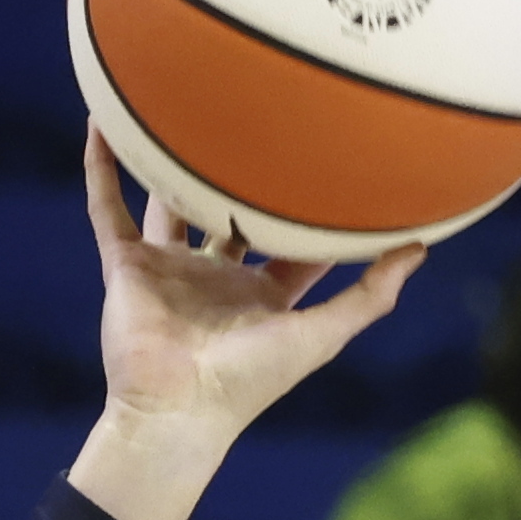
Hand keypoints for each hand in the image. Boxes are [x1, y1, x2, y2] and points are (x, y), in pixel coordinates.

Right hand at [83, 131, 423, 440]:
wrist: (176, 412)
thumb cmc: (251, 382)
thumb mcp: (322, 334)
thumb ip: (370, 294)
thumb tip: (420, 247)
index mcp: (263, 296)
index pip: (292, 243)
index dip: (312, 209)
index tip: (334, 161)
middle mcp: (216, 278)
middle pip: (230, 215)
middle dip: (242, 177)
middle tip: (261, 117)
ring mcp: (168, 268)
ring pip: (168, 203)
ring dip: (167, 162)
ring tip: (176, 106)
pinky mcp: (126, 266)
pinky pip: (108, 208)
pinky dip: (101, 169)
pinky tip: (101, 122)